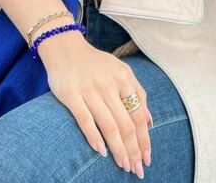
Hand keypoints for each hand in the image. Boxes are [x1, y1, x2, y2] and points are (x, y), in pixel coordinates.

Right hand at [41, 33, 152, 174]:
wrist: (64, 47)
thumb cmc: (95, 63)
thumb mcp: (120, 70)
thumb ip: (137, 93)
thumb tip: (150, 121)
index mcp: (124, 77)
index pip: (138, 114)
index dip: (144, 139)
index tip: (147, 158)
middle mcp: (109, 84)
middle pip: (126, 123)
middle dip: (134, 149)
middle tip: (137, 169)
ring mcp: (90, 89)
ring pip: (109, 125)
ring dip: (118, 149)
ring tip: (123, 165)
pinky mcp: (71, 94)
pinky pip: (85, 120)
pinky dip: (94, 138)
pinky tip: (101, 152)